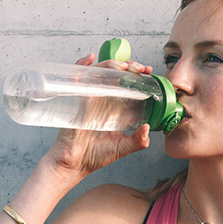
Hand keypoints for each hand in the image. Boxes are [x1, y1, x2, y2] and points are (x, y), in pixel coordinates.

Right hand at [41, 53, 152, 176]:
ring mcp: (87, 98)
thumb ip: (138, 141)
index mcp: (113, 107)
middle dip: (128, 66)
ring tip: (124, 66)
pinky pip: (77, 78)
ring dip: (111, 64)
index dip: (136, 74)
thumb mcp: (122, 147)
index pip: (125, 83)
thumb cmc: (94, 156)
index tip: (148, 72)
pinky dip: (81, 65)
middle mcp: (101, 99)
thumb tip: (148, 129)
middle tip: (140, 69)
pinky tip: (89, 58)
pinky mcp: (76, 101)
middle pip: (113, 73)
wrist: (74, 165)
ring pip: (98, 72)